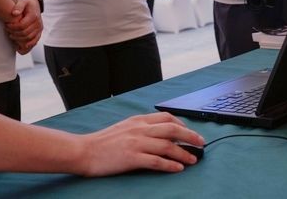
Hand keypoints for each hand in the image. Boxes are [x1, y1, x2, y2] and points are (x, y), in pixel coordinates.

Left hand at [7, 0, 42, 53]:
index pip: (22, 26)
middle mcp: (38, 23)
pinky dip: (27, 46)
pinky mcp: (39, 32)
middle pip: (25, 33)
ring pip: (29, 39)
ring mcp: (39, 29)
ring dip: (19, 40)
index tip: (6, 25)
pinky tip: (20, 47)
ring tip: (11, 36)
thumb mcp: (22, 1)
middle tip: (7, 31)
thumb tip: (14, 13)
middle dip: (14, 33)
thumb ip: (18, 6)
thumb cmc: (27, 3)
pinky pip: (34, 41)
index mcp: (34, 16)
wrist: (35, 4)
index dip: (13, 27)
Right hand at [76, 113, 204, 175]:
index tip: (191, 132)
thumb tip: (159, 132)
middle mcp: (140, 129)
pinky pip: (157, 161)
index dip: (182, 124)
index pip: (166, 117)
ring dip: (184, 153)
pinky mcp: (132, 158)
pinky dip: (170, 164)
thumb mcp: (124, 127)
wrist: (84, 151)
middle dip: (190, 136)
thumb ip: (141, 127)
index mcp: (138, 120)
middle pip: (172, 129)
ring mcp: (136, 143)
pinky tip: (178, 168)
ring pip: (168, 146)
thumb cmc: (103, 142)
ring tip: (193, 159)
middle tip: (201, 143)